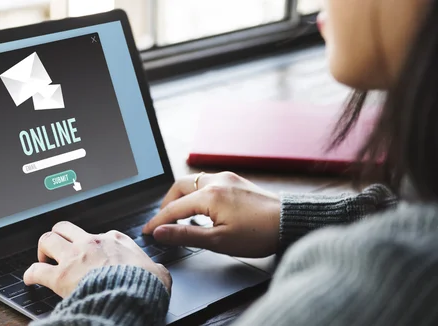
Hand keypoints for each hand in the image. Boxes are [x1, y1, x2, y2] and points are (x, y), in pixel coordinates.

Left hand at [24, 221, 171, 297]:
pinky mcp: (60, 276)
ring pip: (47, 239)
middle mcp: (92, 243)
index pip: (99, 234)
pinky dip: (30, 274)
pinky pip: (36, 270)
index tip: (91, 253)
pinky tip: (30, 279)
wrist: (132, 296)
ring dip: (43, 249)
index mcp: (115, 240)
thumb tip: (159, 273)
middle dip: (59, 235)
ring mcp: (74, 257)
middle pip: (65, 227)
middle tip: (59, 248)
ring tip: (43, 259)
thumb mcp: (158, 272)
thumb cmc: (145, 285)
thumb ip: (154, 268)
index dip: (92, 244)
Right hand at [142, 172, 279, 257]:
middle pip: (179, 187)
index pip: (174, 208)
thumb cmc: (259, 234)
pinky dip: (196, 193)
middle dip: (167, 203)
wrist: (289, 222)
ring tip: (179, 216)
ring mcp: (227, 178)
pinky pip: (207, 182)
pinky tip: (201, 208)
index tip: (147, 231)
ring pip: (193, 181)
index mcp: (209, 195)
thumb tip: (161, 232)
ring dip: (182, 196)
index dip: (158, 221)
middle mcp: (216, 181)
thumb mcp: (218, 241)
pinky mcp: (236, 181)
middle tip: (162, 221)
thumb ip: (186, 235)